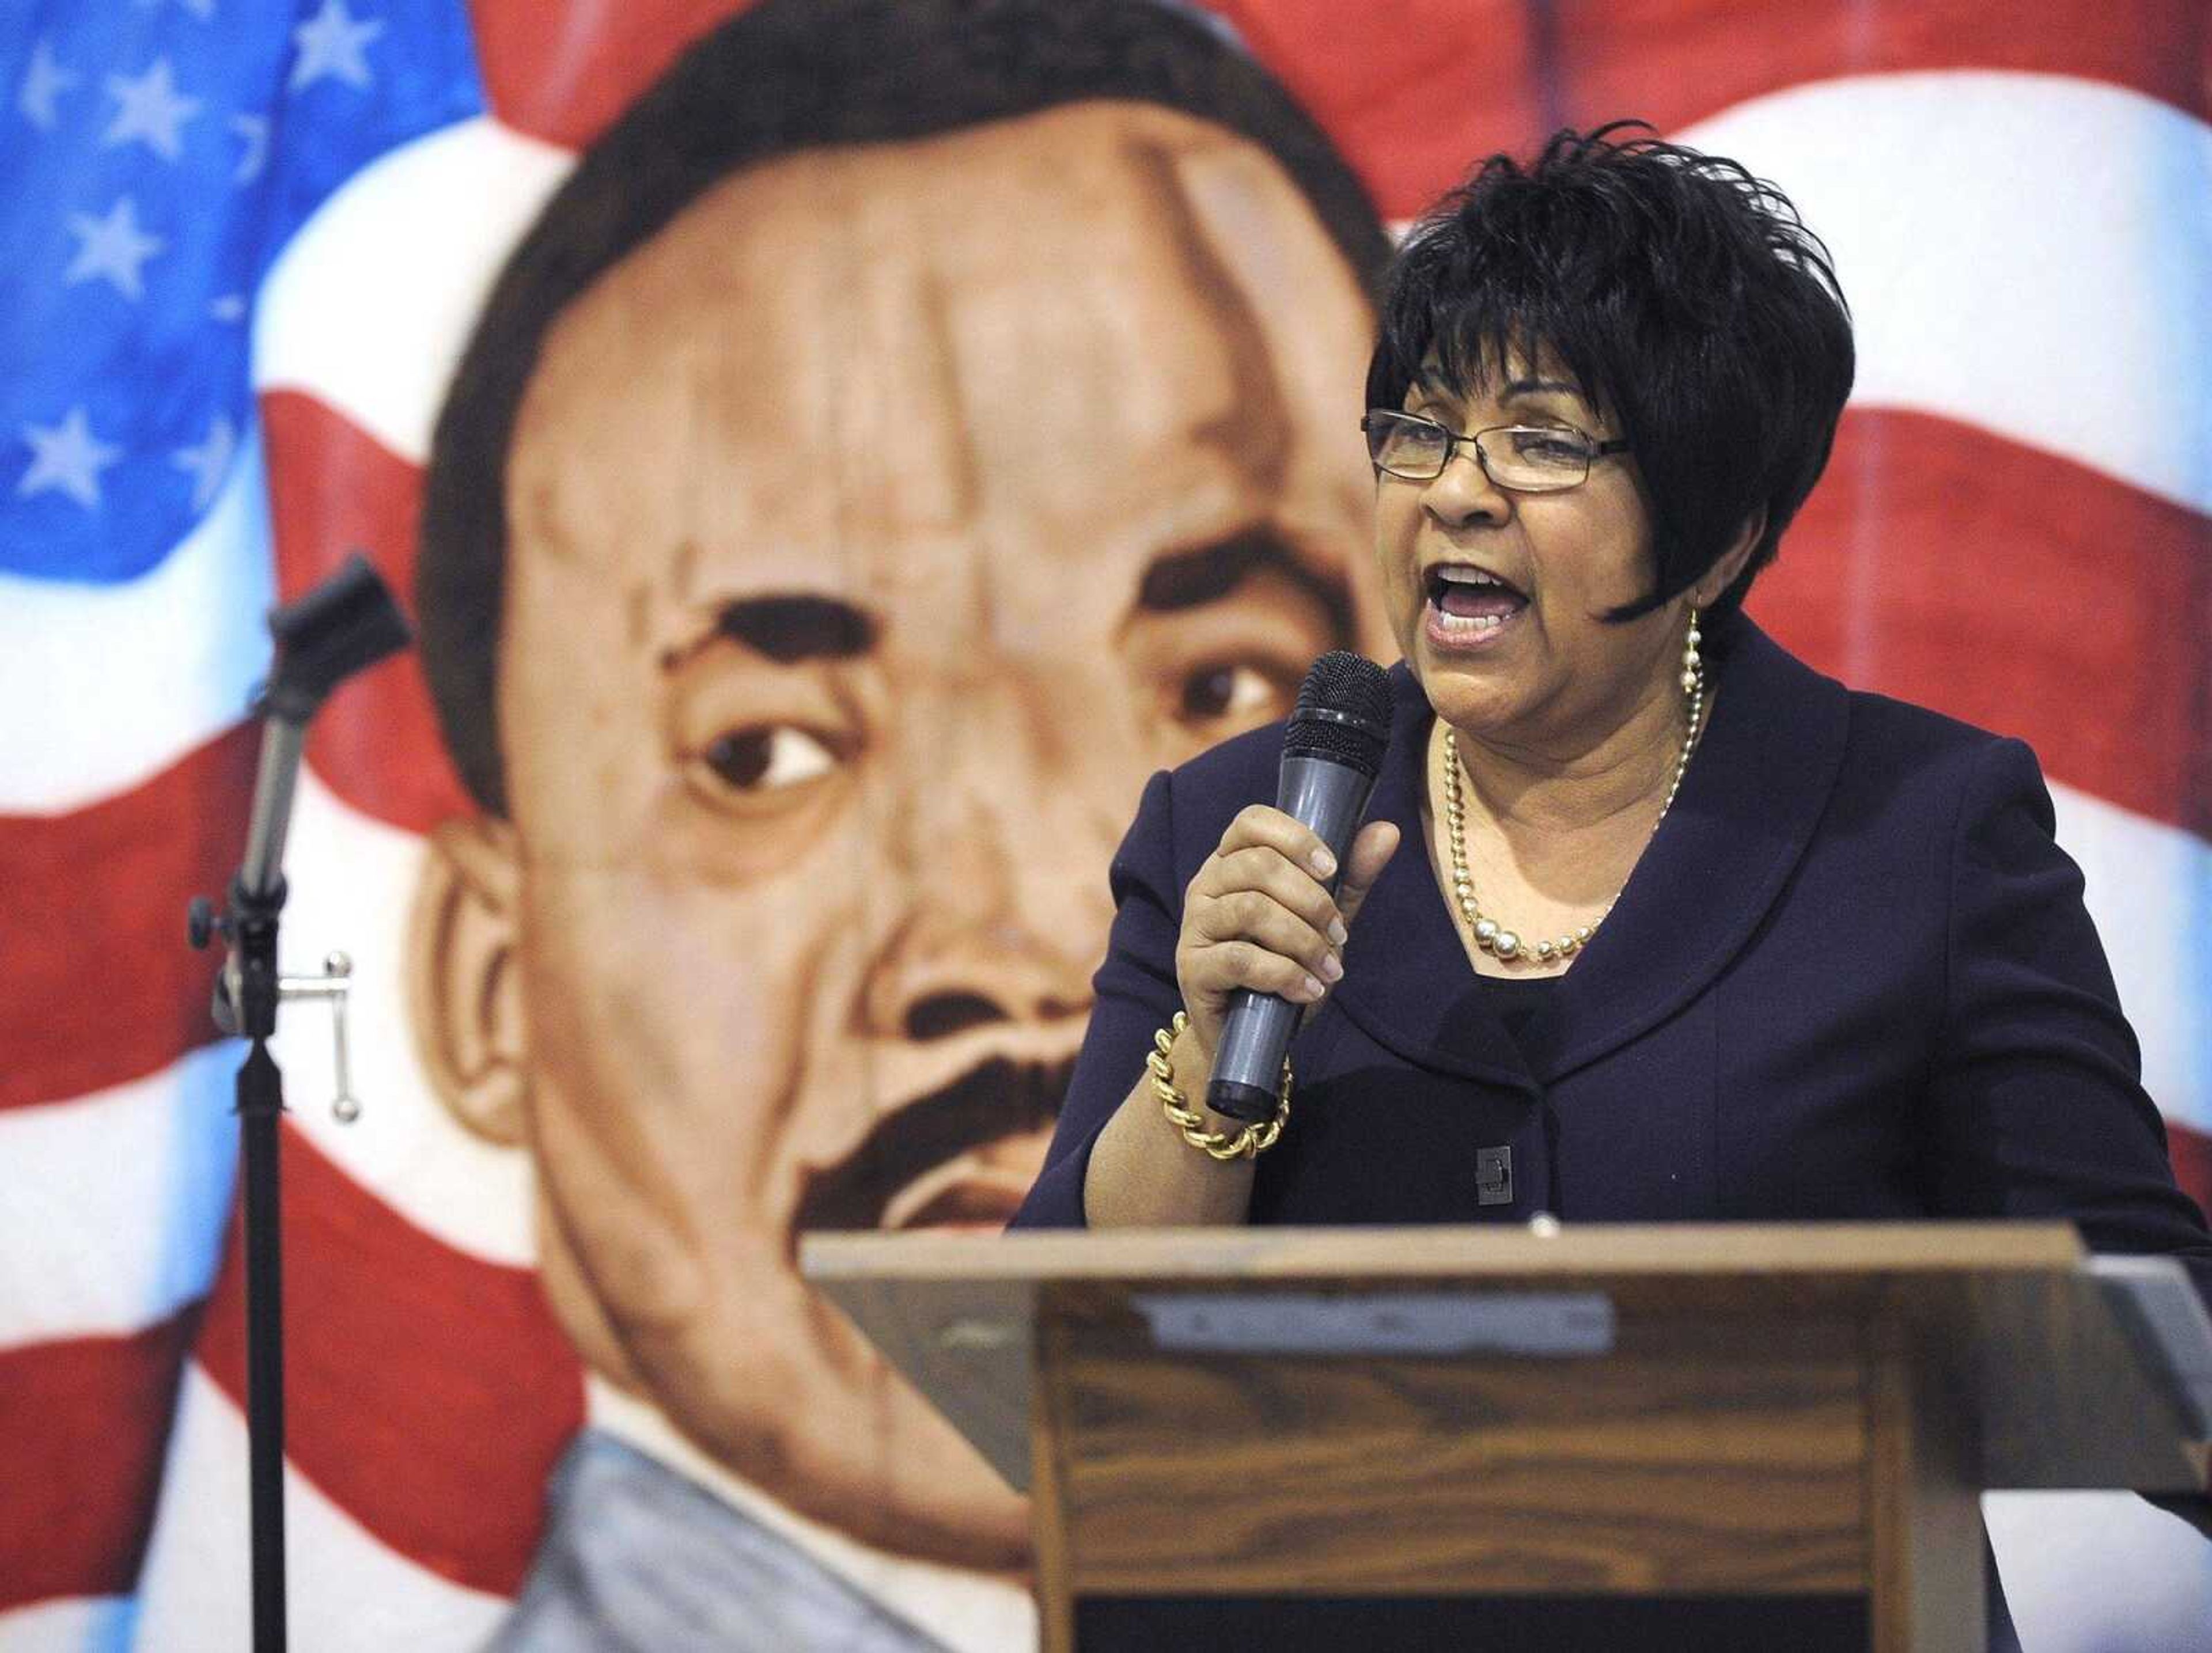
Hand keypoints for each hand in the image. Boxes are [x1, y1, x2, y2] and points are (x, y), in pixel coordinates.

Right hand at [1175, 805, 1400, 1066]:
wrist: (1249, 1037)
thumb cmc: (1282, 968)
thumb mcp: (1322, 921)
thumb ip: (1350, 878)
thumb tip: (1388, 831)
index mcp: (1233, 862)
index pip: (1252, 821)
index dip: (1295, 838)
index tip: (1331, 869)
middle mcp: (1206, 885)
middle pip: (1257, 864)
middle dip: (1312, 900)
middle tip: (1339, 935)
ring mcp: (1194, 925)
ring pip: (1251, 909)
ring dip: (1303, 940)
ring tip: (1329, 968)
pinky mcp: (1192, 967)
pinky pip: (1241, 959)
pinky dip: (1284, 974)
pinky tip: (1307, 990)